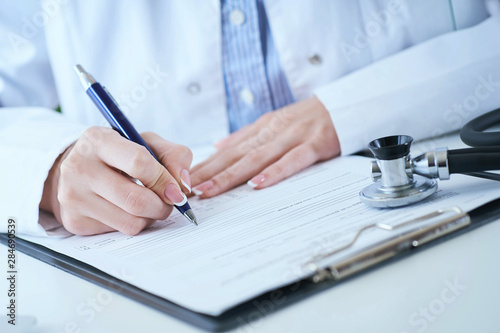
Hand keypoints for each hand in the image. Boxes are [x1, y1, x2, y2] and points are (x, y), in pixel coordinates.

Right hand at [39, 127, 192, 235]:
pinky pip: (119, 231)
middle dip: (162, 205)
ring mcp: (73, 196)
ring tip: (150, 205)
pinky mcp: (75, 220)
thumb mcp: (146, 142)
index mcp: (98, 140)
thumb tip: (183, 185)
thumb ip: (173, 155)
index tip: (177, 189)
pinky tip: (129, 210)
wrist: (76, 169)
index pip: (139, 163)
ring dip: (151, 217)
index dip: (165, 179)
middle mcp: (79, 167)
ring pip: (130, 221)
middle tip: (168, 202)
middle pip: (136, 200)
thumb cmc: (119, 154)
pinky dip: (134, 224)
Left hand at [190, 96, 339, 197]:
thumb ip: (245, 137)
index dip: (206, 165)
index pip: (227, 150)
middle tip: (189, 189)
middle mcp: (272, 132)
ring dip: (231, 175)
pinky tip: (257, 185)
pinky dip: (274, 173)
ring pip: (257, 158)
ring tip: (211, 190)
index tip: (185, 178)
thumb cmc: (306, 119)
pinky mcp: (314, 144)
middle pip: (236, 155)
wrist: (342, 106)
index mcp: (260, 129)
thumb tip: (216, 147)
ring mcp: (292, 137)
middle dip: (210, 173)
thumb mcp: (272, 123)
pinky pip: (292, 161)